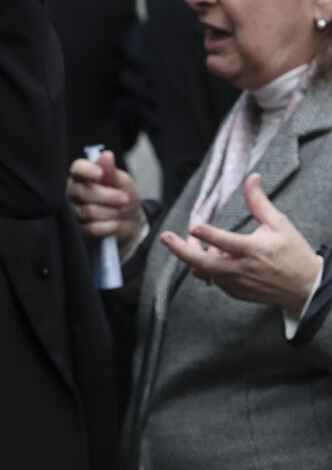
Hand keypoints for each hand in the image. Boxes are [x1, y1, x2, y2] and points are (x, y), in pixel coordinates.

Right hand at [67, 149, 145, 251]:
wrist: (130, 221)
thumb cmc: (123, 195)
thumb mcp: (122, 182)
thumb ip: (112, 172)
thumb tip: (106, 155)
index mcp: (82, 175)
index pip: (77, 168)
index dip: (86, 171)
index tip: (100, 174)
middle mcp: (72, 191)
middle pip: (82, 192)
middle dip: (108, 197)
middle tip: (125, 199)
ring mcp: (72, 211)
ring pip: (88, 211)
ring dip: (110, 212)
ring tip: (120, 212)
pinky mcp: (77, 230)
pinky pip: (90, 228)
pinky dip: (107, 226)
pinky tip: (115, 224)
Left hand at [161, 173, 321, 316]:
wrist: (303, 288)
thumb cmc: (292, 252)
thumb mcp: (280, 224)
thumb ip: (259, 202)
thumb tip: (252, 177)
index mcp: (254, 250)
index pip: (228, 243)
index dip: (210, 235)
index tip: (194, 225)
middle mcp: (242, 269)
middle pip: (205, 263)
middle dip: (182, 251)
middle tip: (165, 237)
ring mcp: (236, 283)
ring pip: (205, 271)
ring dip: (193, 257)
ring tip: (186, 241)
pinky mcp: (234, 292)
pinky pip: (213, 279)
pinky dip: (206, 267)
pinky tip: (209, 255)